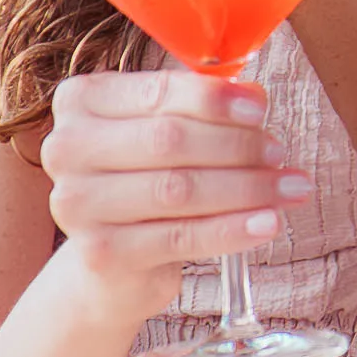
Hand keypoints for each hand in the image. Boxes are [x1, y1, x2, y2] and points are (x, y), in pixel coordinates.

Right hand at [37, 68, 308, 312]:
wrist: (110, 264)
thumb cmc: (144, 181)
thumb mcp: (166, 134)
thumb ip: (204, 109)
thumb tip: (255, 97)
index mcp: (79, 101)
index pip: (158, 91)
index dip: (215, 100)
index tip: (260, 110)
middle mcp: (66, 148)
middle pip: (170, 140)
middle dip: (238, 145)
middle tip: (281, 154)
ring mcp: (77, 203)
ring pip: (179, 189)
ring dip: (247, 187)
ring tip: (290, 188)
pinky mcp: (100, 253)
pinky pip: (180, 237)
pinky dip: (232, 230)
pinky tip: (268, 224)